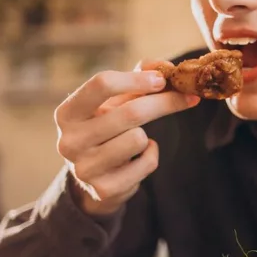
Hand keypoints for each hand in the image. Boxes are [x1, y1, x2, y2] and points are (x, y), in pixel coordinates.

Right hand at [54, 60, 198, 215]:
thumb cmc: (106, 130)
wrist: (92, 181)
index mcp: (68, 113)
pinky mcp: (104, 189)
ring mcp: (85, 168)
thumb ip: (136, 79)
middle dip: (165, 102)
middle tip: (188, 97)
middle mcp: (70, 140)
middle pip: (131, 112)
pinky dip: (151, 155)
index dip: (137, 79)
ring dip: (147, 136)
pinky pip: (147, 163)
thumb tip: (165, 67)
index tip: (162, 80)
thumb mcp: (113, 103)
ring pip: (139, 139)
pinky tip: (138, 157)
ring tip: (135, 139)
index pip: (102, 84)